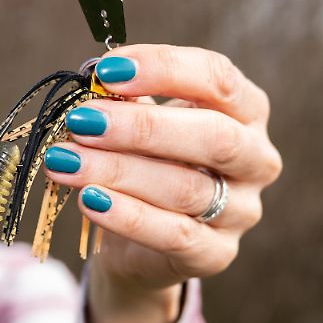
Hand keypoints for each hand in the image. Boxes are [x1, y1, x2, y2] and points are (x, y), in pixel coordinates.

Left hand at [43, 46, 280, 322]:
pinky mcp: (216, 254)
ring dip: (118, 171)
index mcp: (246, 111)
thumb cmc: (146, 162)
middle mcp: (256, 159)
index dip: (163, 69)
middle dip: (142, 127)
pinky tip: (89, 199)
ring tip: (65, 161)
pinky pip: (175, 235)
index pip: (217, 78)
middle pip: (214, 137)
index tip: (107, 70)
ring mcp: (242, 211)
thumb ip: (125, 101)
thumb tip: (92, 83)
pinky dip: (127, 216)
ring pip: (186, 189)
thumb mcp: (139, 123)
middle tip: (82, 122)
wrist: (143, 241)